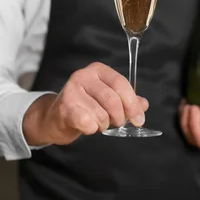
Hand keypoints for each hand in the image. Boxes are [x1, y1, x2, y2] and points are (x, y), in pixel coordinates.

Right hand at [23, 63, 148, 145]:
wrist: (55, 118)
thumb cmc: (85, 107)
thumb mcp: (107, 100)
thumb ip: (127, 101)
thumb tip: (144, 105)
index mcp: (98, 70)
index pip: (121, 83)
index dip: (133, 103)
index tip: (139, 120)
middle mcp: (83, 76)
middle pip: (112, 99)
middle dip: (120, 117)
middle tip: (117, 123)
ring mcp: (72, 91)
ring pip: (101, 114)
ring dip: (104, 124)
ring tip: (98, 122)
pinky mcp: (64, 107)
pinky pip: (89, 123)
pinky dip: (92, 129)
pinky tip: (87, 126)